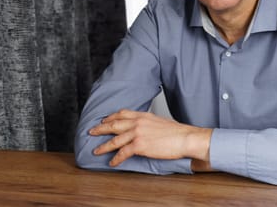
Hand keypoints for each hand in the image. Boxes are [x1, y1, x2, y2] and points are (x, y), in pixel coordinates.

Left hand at [89, 109, 211, 166]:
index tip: (104, 120)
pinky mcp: (140, 145)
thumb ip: (148, 123)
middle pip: (114, 124)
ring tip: (96, 151)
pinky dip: (115, 158)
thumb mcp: (159, 122)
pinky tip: (112, 162)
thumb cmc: (176, 132)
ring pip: (115, 139)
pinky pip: (123, 152)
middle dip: (100, 129)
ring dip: (103, 146)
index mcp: (143, 116)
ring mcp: (138, 133)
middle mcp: (138, 122)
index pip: (122, 113)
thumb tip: (143, 129)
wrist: (185, 138)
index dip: (111, 117)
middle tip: (91, 132)